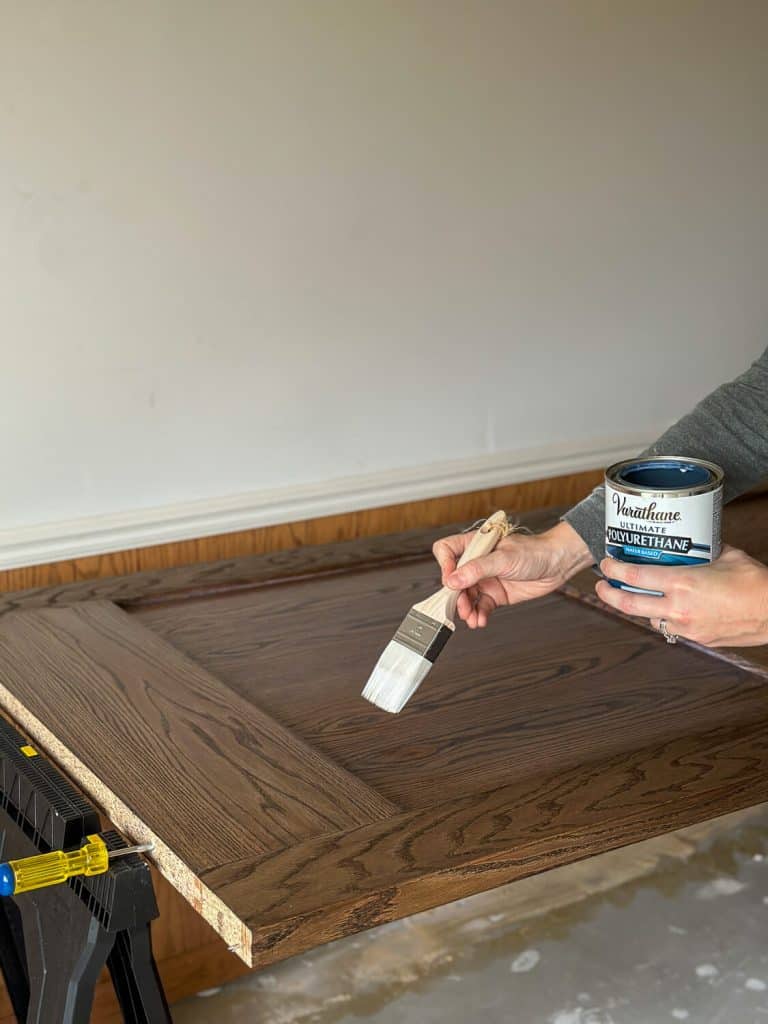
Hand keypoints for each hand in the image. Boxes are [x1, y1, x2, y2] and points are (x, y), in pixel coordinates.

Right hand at [433, 521, 592, 627]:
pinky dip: (479, 615)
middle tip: (461, 607)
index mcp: (475, 546)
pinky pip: (481, 607)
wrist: (557, 565)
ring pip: (466, 596)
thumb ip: (477, 569)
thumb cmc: (534, 552)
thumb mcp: (503, 559)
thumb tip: (453, 580)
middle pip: (454, 579)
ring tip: (471, 618)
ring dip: (466, 609)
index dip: (444, 564)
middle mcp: (477, 563)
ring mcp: (486, 579)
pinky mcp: (496, 595)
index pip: (447, 550)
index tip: (450, 580)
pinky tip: (481, 620)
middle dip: (455, 595)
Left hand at [595, 546, 767, 646]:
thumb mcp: (724, 555)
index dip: (614, 570)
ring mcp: (686, 627)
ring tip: (630, 596)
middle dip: (608, 595)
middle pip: (629, 604)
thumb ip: (702, 550)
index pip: (634, 577)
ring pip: (647, 619)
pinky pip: (669, 628)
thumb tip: (691, 541)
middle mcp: (678, 608)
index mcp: (682, 583)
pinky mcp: (697, 639)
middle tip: (600, 586)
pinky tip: (663, 608)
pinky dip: (661, 617)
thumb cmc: (754, 582)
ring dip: (636, 608)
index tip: (606, 564)